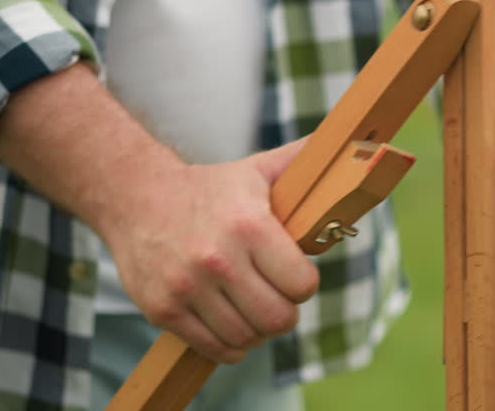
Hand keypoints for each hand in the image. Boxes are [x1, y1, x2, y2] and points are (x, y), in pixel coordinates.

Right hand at [99, 138, 319, 363]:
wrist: (137, 198)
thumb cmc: (212, 188)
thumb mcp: (259, 169)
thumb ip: (305, 161)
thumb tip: (357, 146)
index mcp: (248, 225)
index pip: (302, 284)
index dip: (305, 284)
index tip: (296, 274)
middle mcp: (217, 259)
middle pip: (277, 319)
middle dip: (285, 311)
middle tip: (278, 296)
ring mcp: (186, 287)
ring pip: (246, 338)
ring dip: (258, 330)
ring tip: (254, 307)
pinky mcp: (162, 310)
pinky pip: (214, 348)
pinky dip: (231, 345)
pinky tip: (232, 322)